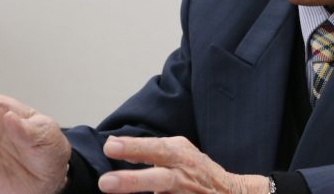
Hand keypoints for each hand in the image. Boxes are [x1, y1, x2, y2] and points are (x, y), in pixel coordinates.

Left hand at [98, 135, 267, 193]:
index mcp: (179, 156)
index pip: (156, 149)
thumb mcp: (178, 151)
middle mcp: (183, 176)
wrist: (228, 193)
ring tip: (113, 190)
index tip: (110, 147)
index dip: (134, 148)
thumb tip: (112, 143)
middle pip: (159, 179)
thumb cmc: (196, 170)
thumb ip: (148, 148)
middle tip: (105, 182)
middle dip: (133, 181)